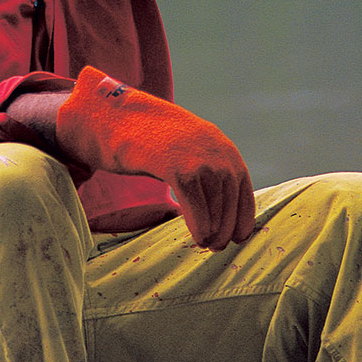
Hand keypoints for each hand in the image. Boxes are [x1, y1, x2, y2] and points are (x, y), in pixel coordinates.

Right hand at [56, 66, 254, 249]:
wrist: (118, 115)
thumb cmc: (150, 138)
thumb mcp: (188, 145)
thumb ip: (206, 165)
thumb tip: (219, 203)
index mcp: (221, 145)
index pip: (243, 186)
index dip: (242, 215)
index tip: (239, 236)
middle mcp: (215, 150)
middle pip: (231, 199)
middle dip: (228, 228)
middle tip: (218, 246)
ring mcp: (196, 157)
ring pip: (216, 205)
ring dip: (215, 231)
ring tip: (206, 244)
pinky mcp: (175, 166)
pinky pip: (195, 205)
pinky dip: (200, 226)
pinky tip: (198, 238)